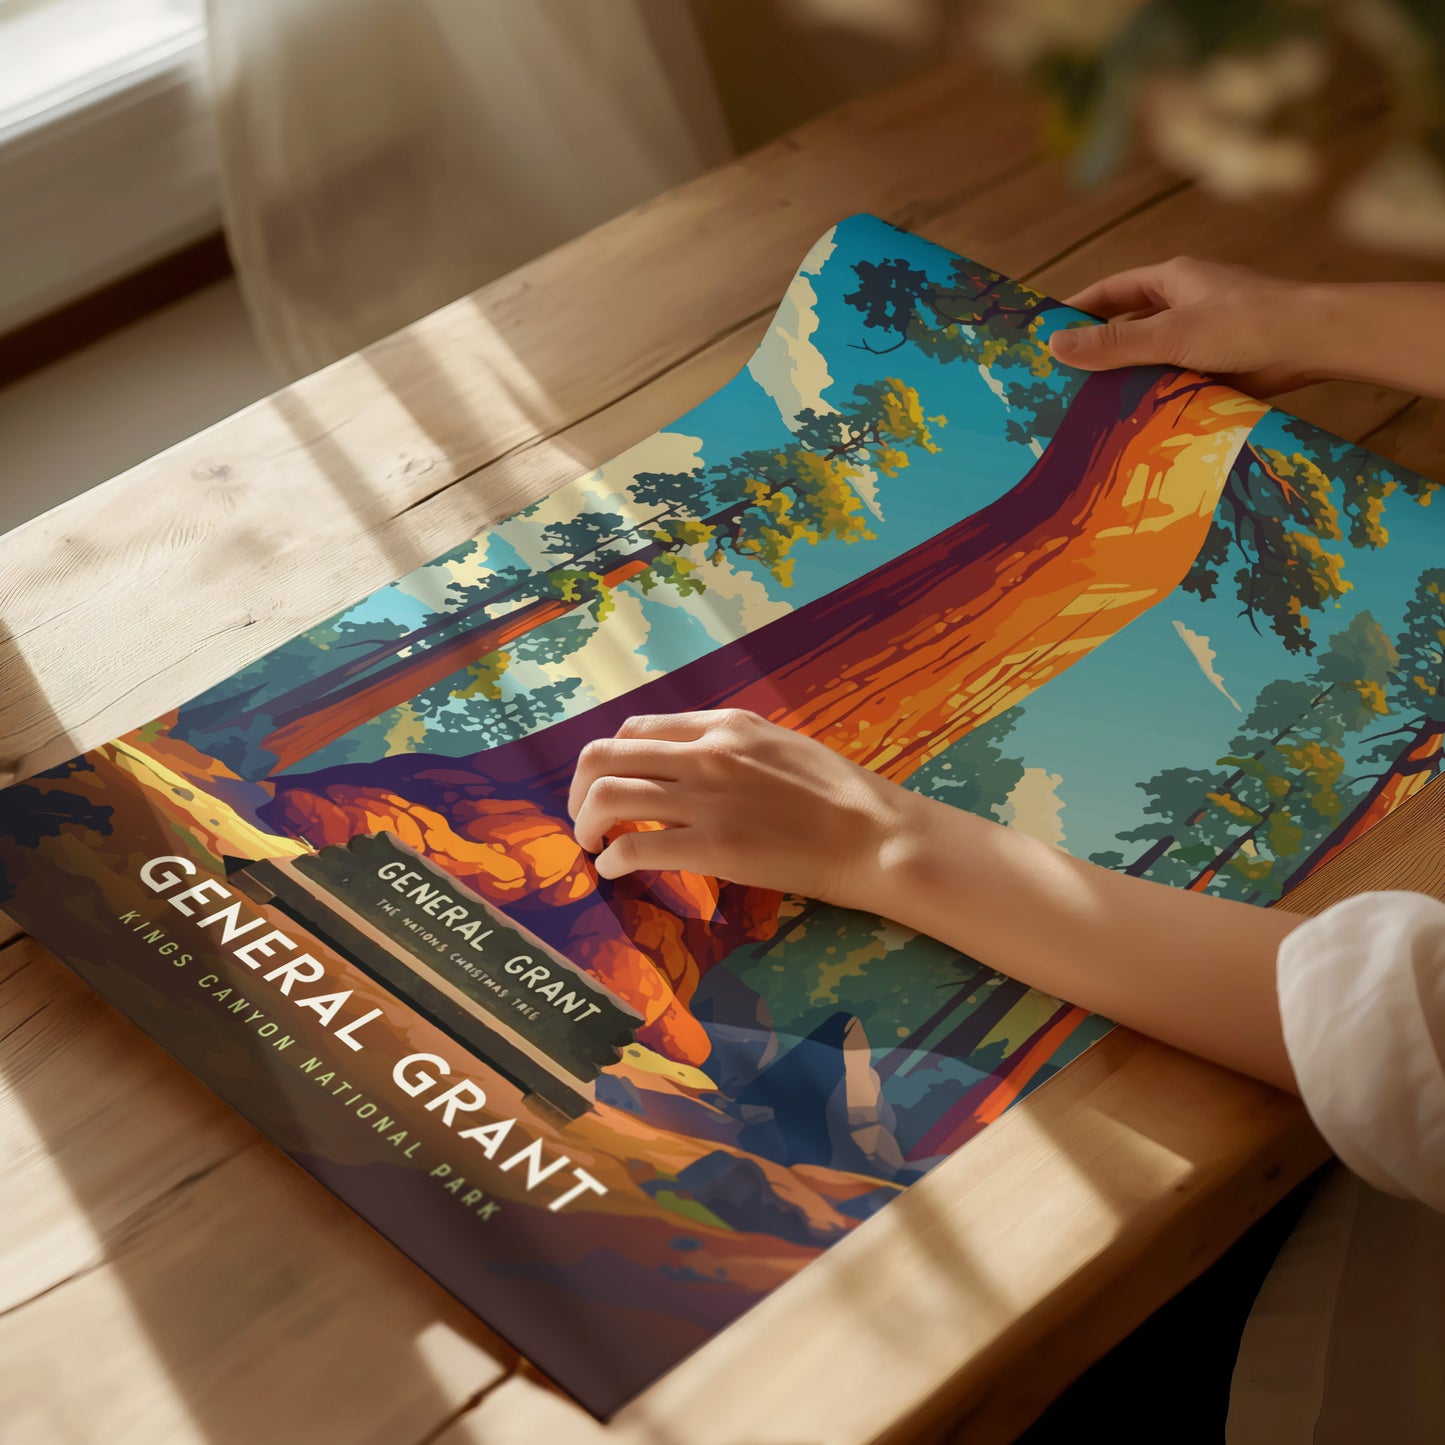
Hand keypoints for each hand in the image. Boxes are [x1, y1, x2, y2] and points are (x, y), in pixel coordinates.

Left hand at [567, 709, 914, 906]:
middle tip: (584, 817)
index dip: (610, 759)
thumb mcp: (778, 743)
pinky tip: (615, 871)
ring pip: (607, 796)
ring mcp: (706, 799)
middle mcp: (705, 753)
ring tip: (592, 845)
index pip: (636, 729)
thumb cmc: (836, 793)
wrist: (872, 834)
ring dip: (586, 824)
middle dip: (579, 789)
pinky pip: (634, 846)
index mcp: (722, 724)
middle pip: (605, 756)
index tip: (609, 785)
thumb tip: (688, 758)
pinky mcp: (712, 847)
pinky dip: (612, 860)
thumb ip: (729, 744)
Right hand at [1048, 256, 1321, 394]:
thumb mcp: (1170, 333)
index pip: (1109, 292)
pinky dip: (1154, 397)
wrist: (1313, 344)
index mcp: (1172, 280)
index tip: (1044, 335)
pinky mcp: (1216, 366)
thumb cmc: (1245, 324)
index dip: (1076, 311)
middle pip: (1127, 326)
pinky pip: (1173, 380)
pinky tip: (1132, 420)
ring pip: (1149, 357)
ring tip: (1087, 408)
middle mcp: (1184, 304)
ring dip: (1126, 379)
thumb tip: (1054, 345)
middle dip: (1097, 351)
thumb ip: (1114, 342)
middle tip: (1059, 380)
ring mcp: (1201, 336)